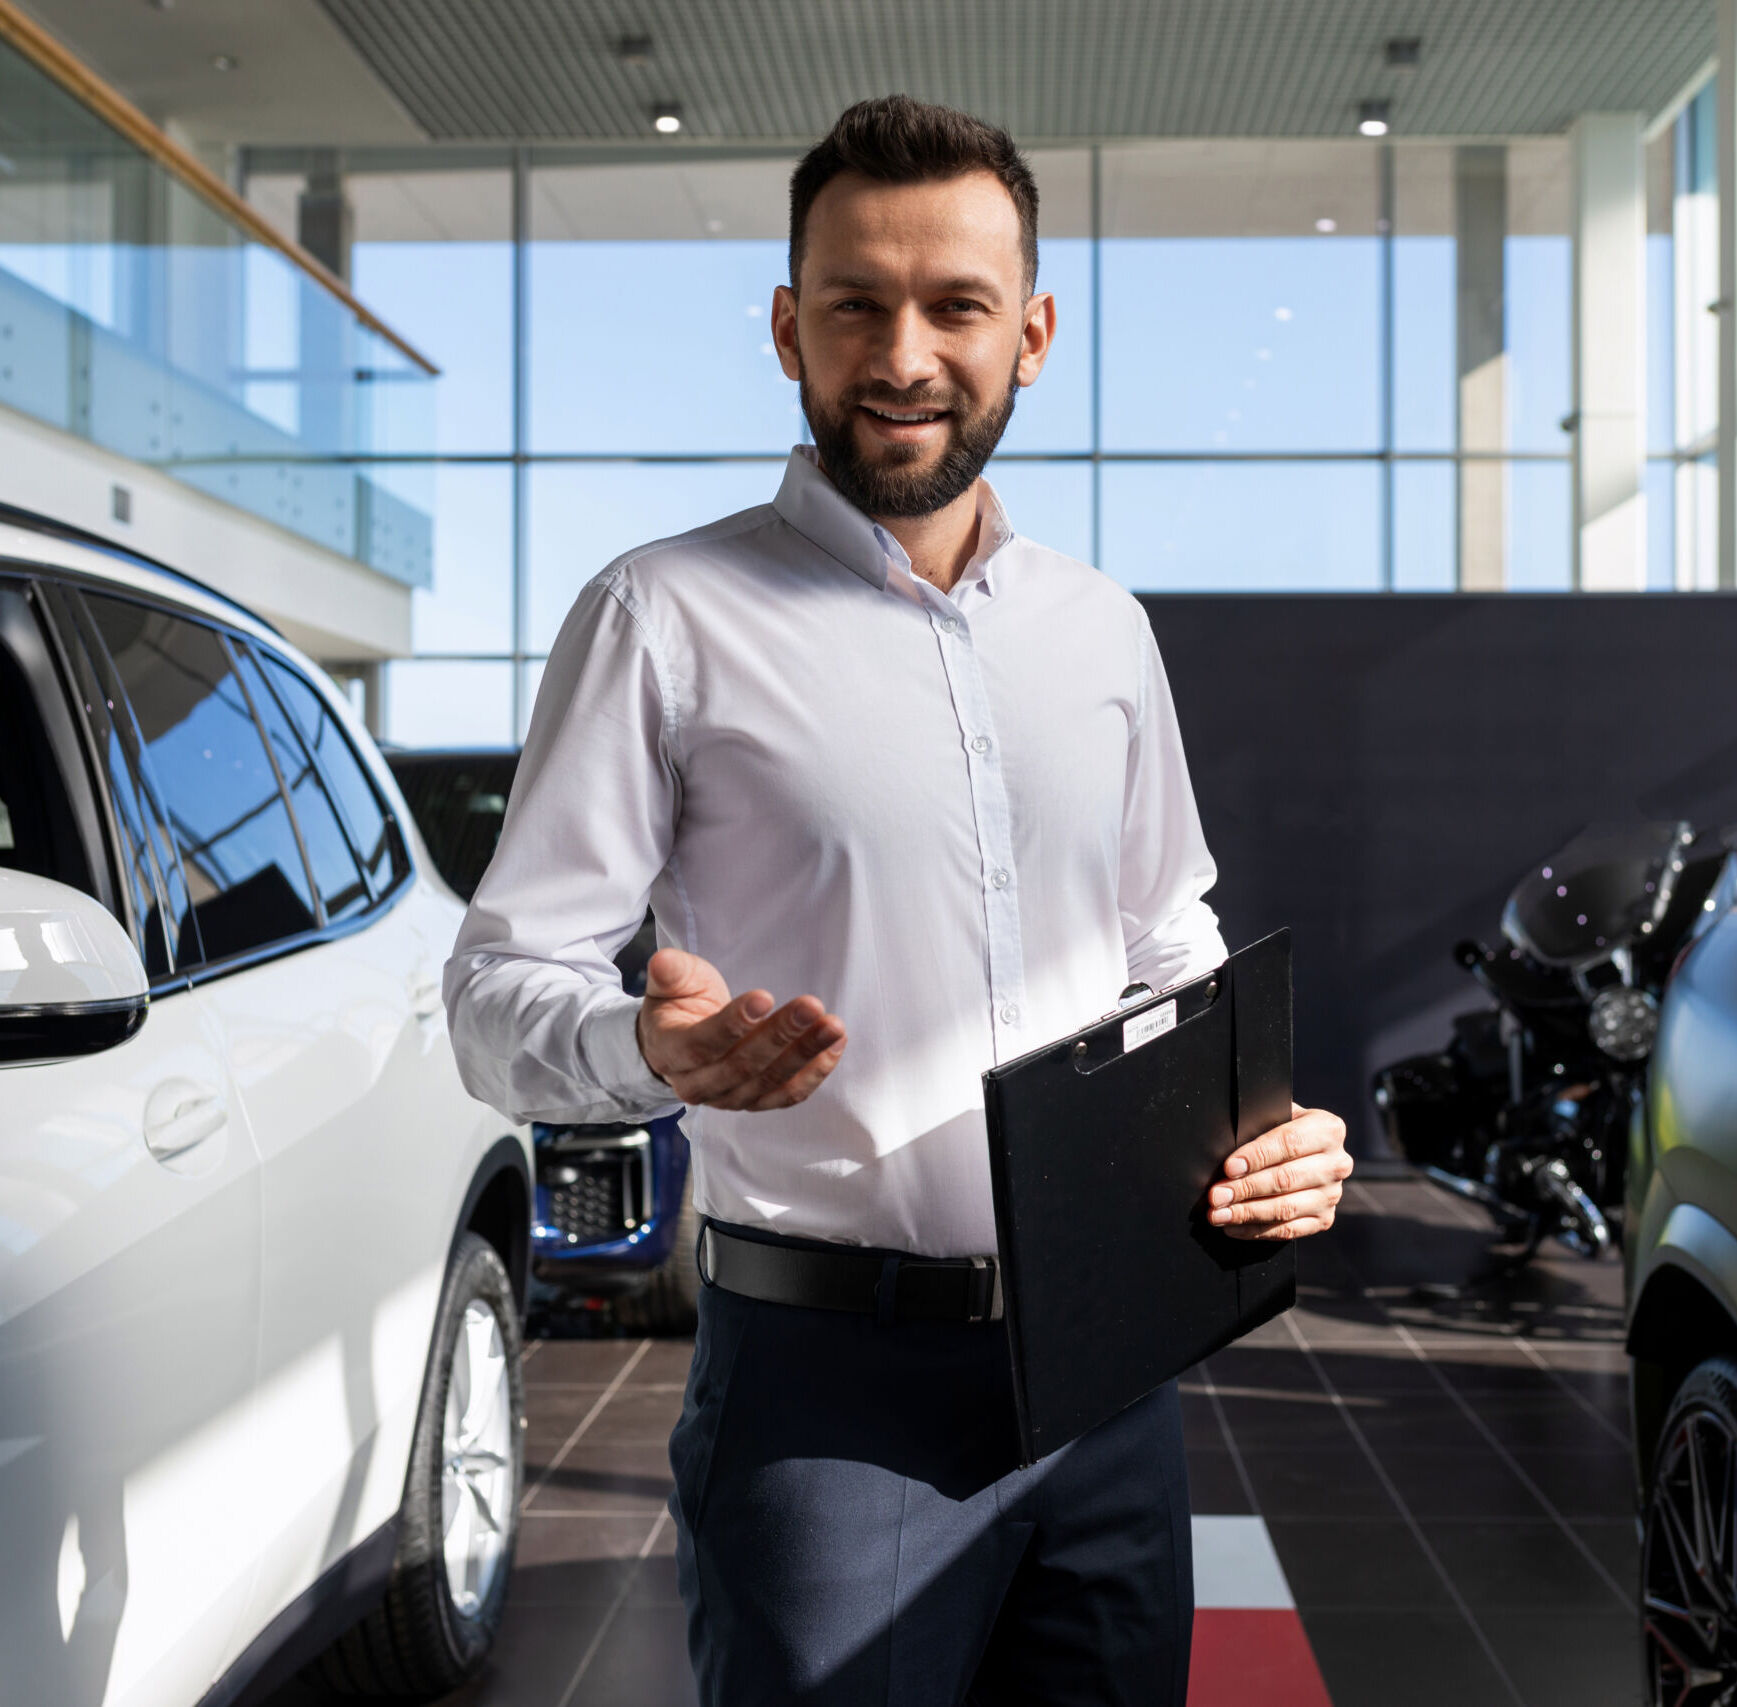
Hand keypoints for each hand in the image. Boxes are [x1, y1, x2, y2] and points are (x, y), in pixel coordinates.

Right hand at [635, 948, 846, 1111]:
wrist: (680, 1042)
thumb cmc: (678, 1006)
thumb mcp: (669, 982)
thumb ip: (669, 972)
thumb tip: (662, 962)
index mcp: (670, 1053)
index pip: (703, 1044)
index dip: (733, 1024)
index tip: (764, 996)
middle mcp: (697, 1085)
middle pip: (742, 1066)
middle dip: (781, 1036)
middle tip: (811, 1007)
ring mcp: (727, 1098)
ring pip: (769, 1082)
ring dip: (805, 1054)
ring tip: (833, 1026)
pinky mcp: (755, 1101)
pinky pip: (787, 1095)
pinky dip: (813, 1074)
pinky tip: (834, 1047)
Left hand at [1208, 1103, 1351, 1240]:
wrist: (1305, 1151)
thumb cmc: (1281, 1130)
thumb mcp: (1276, 1116)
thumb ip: (1260, 1124)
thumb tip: (1229, 1144)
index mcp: (1328, 1130)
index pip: (1289, 1142)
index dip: (1256, 1156)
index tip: (1229, 1168)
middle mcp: (1337, 1163)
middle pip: (1285, 1179)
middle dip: (1245, 1189)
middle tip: (1216, 1195)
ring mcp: (1332, 1194)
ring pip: (1286, 1208)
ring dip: (1247, 1213)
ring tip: (1218, 1214)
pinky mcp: (1325, 1219)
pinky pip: (1289, 1230)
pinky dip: (1257, 1231)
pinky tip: (1233, 1227)